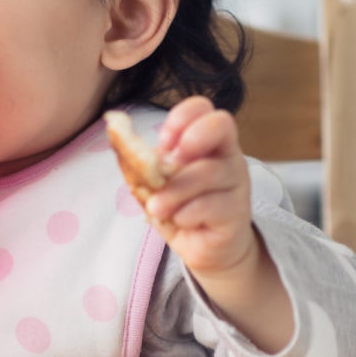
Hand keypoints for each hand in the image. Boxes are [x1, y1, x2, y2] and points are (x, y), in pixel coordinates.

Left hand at [148, 96, 257, 276]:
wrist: (204, 248)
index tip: (164, 141)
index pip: (203, 108)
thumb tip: (117, 133)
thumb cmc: (180, 207)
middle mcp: (227, 155)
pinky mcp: (237, 212)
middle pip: (221, 124)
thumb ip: (142, 160)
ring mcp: (237, 182)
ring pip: (209, 171)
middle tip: (170, 163)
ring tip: (156, 207)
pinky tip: (179, 220)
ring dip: (175, 190)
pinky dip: (186, 213)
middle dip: (191, 137)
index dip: (182, 116)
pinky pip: (212, 205)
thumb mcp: (157, 181)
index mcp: (208, 141)